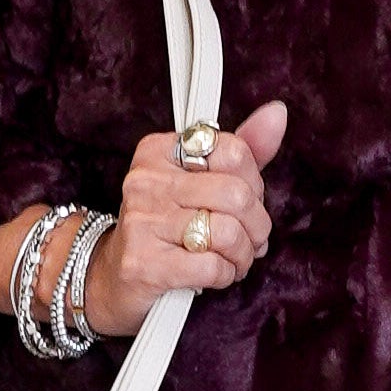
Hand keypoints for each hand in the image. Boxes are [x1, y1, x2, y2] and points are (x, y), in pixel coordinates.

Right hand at [86, 100, 289, 336]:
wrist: (113, 277)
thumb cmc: (165, 226)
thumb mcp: (200, 182)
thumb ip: (241, 152)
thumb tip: (277, 113)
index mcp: (159, 151)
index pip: (233, 152)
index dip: (254, 183)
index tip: (245, 202)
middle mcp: (145, 181)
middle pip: (236, 194)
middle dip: (257, 225)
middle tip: (252, 239)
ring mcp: (142, 222)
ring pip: (228, 233)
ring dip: (244, 254)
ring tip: (235, 259)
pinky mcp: (144, 264)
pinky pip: (211, 266)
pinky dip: (226, 275)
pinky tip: (218, 274)